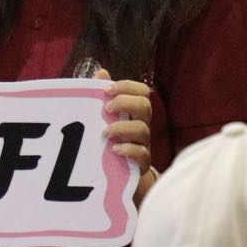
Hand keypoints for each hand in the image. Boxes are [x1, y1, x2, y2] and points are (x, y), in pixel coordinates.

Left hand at [97, 69, 155, 204]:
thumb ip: (105, 96)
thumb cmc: (113, 138)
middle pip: (145, 106)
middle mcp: (142, 124)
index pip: (141, 91)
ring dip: (122, 128)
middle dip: (125, 103)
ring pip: (143, 129)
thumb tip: (101, 72)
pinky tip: (114, 149)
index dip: (127, 86)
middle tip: (107, 109)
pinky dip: (128, 150)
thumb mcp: (108, 117)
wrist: (120, 174)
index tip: (106, 90)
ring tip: (105, 133)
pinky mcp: (141, 162)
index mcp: (135, 111)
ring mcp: (144, 143)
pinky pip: (142, 154)